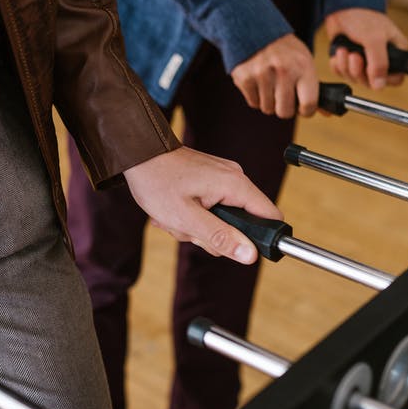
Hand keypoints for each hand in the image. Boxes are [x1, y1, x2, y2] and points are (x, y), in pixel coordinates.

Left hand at [123, 147, 281, 263]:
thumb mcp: (187, 218)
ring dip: (198, 226)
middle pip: (243, 223)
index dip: (260, 238)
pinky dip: (193, 215)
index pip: (270, 217)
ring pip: (223, 218)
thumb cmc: (157, 182)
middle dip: (213, 235)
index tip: (233, 247)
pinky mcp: (211, 179)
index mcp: (235, 185)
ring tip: (175, 217)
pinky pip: (212, 206)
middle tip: (188, 228)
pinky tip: (175, 210)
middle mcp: (235, 178)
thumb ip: (221, 237)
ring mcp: (223, 178)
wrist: (137, 153)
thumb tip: (251, 255)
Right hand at [230, 34, 318, 117]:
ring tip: (270, 84)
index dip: (306, 111)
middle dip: (285, 108)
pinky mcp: (244, 78)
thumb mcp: (304, 62)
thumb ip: (314, 88)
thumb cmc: (286, 51)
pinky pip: (254, 103)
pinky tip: (259, 82)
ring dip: (269, 101)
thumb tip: (327, 113)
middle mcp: (283, 70)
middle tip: (283, 96)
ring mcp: (262, 74)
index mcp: (303, 66)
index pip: (309, 104)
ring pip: (268, 109)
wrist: (256, 29)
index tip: (303, 107)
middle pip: (285, 112)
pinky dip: (256, 97)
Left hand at [325, 8, 407, 89]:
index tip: (371, 72)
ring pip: (355, 78)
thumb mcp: (374, 39)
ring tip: (344, 50)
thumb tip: (379, 86)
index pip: (396, 78)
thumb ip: (379, 63)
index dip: (383, 80)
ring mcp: (364, 61)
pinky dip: (338, 65)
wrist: (342, 8)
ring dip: (346, 67)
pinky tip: (339, 53)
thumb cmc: (363, 18)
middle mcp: (381, 59)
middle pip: (371, 82)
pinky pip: (343, 73)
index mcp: (396, 53)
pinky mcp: (348, 61)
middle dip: (358, 71)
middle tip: (354, 56)